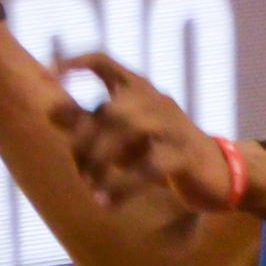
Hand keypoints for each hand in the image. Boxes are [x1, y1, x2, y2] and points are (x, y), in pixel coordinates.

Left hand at [49, 53, 242, 210]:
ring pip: (126, 132)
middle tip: (78, 172)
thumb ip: (89, 123)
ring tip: (89, 189)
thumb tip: (49, 109)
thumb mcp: (121, 136)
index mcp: (137, 88)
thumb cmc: (160, 150)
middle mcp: (154, 99)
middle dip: (84, 142)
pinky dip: (121, 188)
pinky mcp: (185, 155)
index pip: (102, 61)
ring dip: (99, 164)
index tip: (47, 73)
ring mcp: (172, 125)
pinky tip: (106, 204)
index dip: (73, 63)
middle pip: (108, 109)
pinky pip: (148, 167)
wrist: (218, 174)